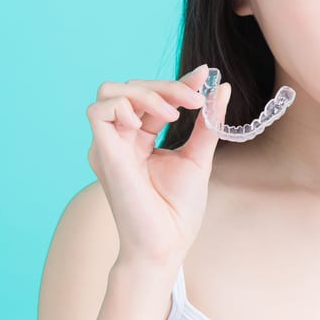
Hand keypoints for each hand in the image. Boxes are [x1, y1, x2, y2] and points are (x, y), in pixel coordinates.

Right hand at [85, 64, 230, 268]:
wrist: (167, 244)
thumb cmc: (177, 210)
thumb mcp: (199, 157)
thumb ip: (207, 122)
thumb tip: (221, 88)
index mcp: (141, 139)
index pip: (154, 97)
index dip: (178, 82)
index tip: (206, 76)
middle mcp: (121, 138)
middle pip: (133, 87)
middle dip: (168, 86)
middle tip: (196, 101)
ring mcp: (109, 145)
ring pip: (111, 91)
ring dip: (146, 93)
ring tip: (172, 114)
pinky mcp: (103, 153)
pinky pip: (97, 111)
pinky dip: (122, 106)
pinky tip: (145, 125)